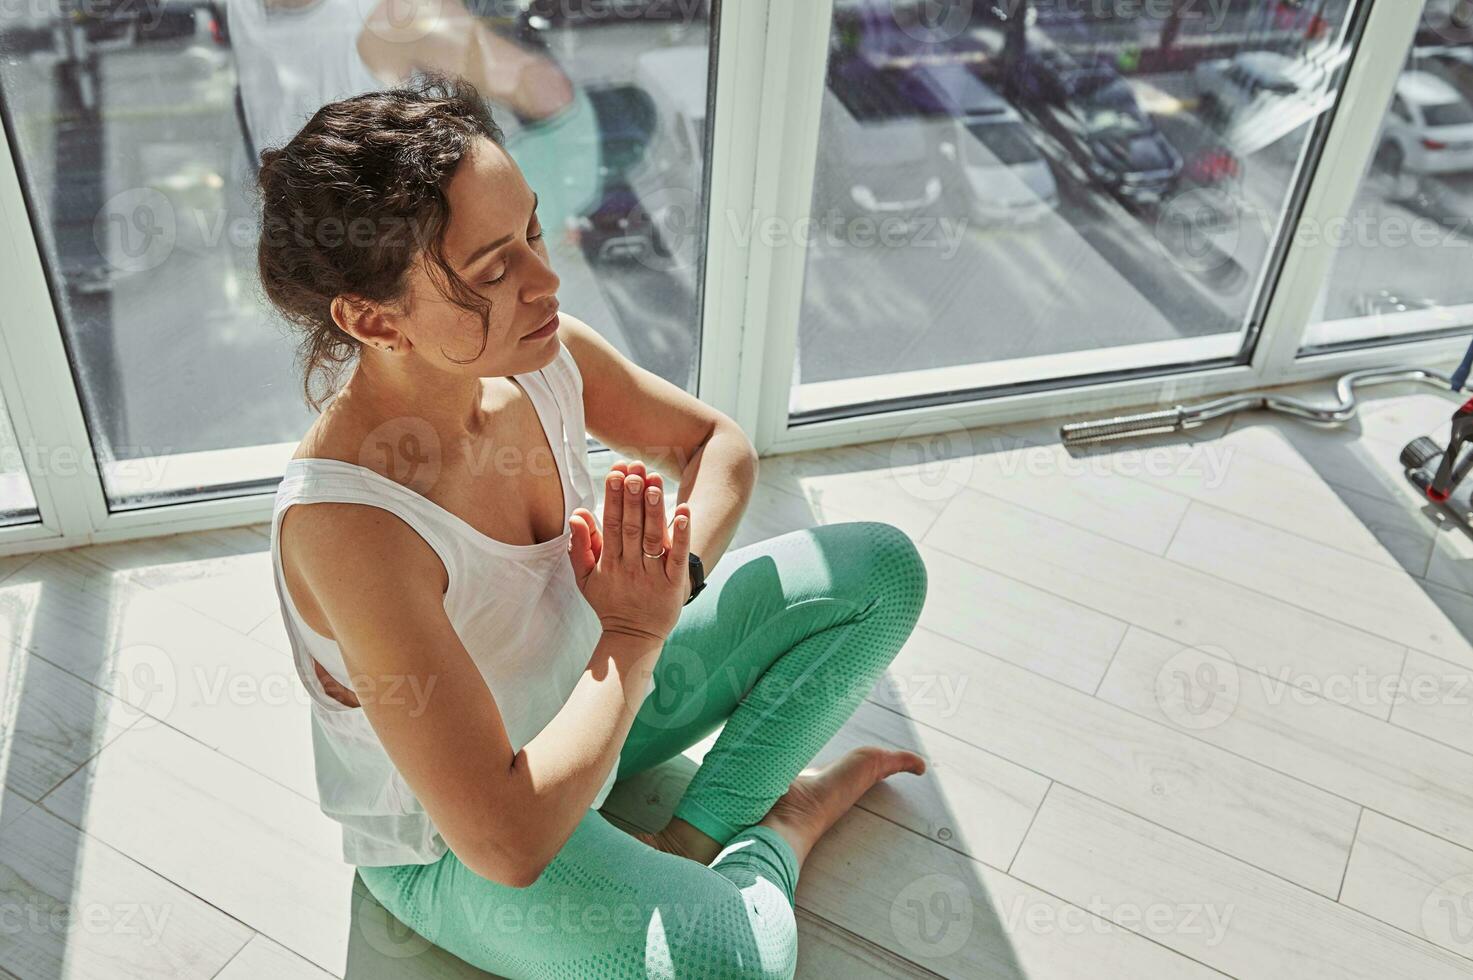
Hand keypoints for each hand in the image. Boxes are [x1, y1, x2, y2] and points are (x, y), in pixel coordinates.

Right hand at [567, 459, 692, 641]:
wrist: (633, 636)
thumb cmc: (609, 602)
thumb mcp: (585, 577)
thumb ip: (580, 546)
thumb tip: (577, 514)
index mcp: (608, 562)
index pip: (610, 524)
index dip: (613, 497)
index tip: (615, 472)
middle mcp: (630, 566)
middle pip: (631, 527)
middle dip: (632, 496)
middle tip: (635, 468)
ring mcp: (652, 575)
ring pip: (653, 538)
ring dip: (654, 509)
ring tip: (654, 482)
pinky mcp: (673, 584)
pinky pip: (678, 557)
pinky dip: (682, 535)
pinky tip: (684, 513)